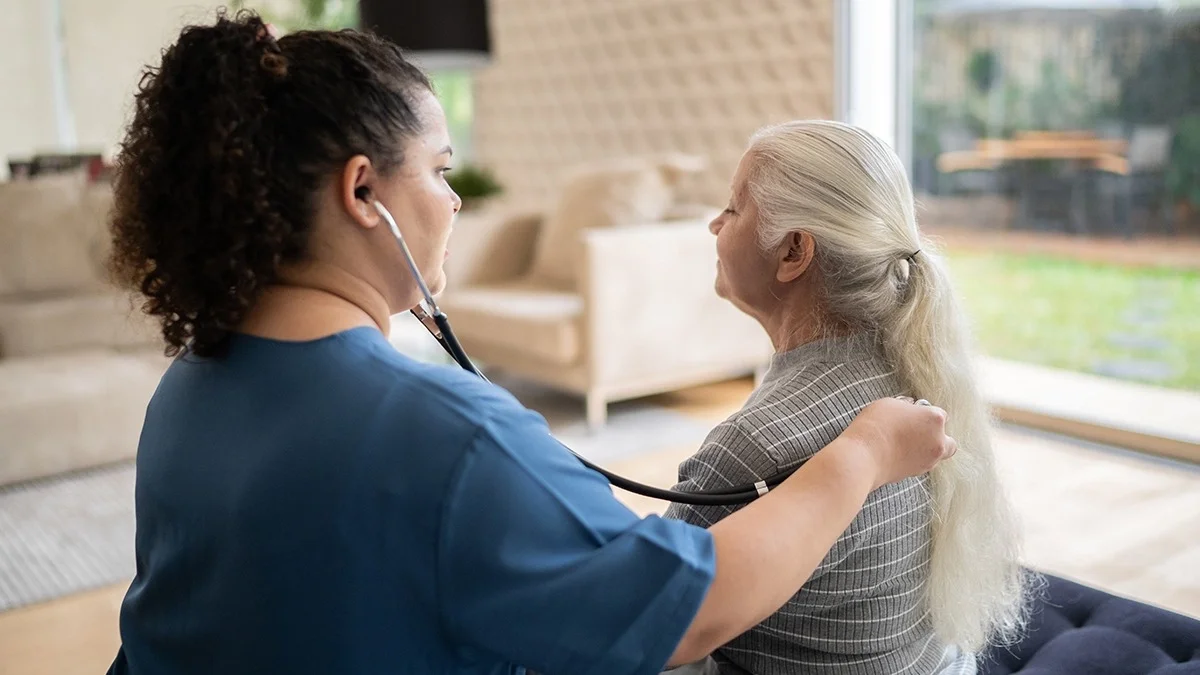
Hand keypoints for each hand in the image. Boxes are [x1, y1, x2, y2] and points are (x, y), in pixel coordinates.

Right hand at [839, 397, 955, 489]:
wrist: (863, 456)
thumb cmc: (875, 425)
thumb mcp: (890, 404)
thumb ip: (906, 406)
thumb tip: (910, 408)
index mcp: (935, 419)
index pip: (942, 415)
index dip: (926, 413)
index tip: (914, 414)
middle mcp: (938, 441)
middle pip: (949, 441)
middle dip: (938, 436)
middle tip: (918, 431)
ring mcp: (929, 460)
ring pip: (937, 455)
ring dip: (927, 449)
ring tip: (905, 443)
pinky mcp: (917, 473)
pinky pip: (922, 464)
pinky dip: (915, 459)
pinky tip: (898, 452)